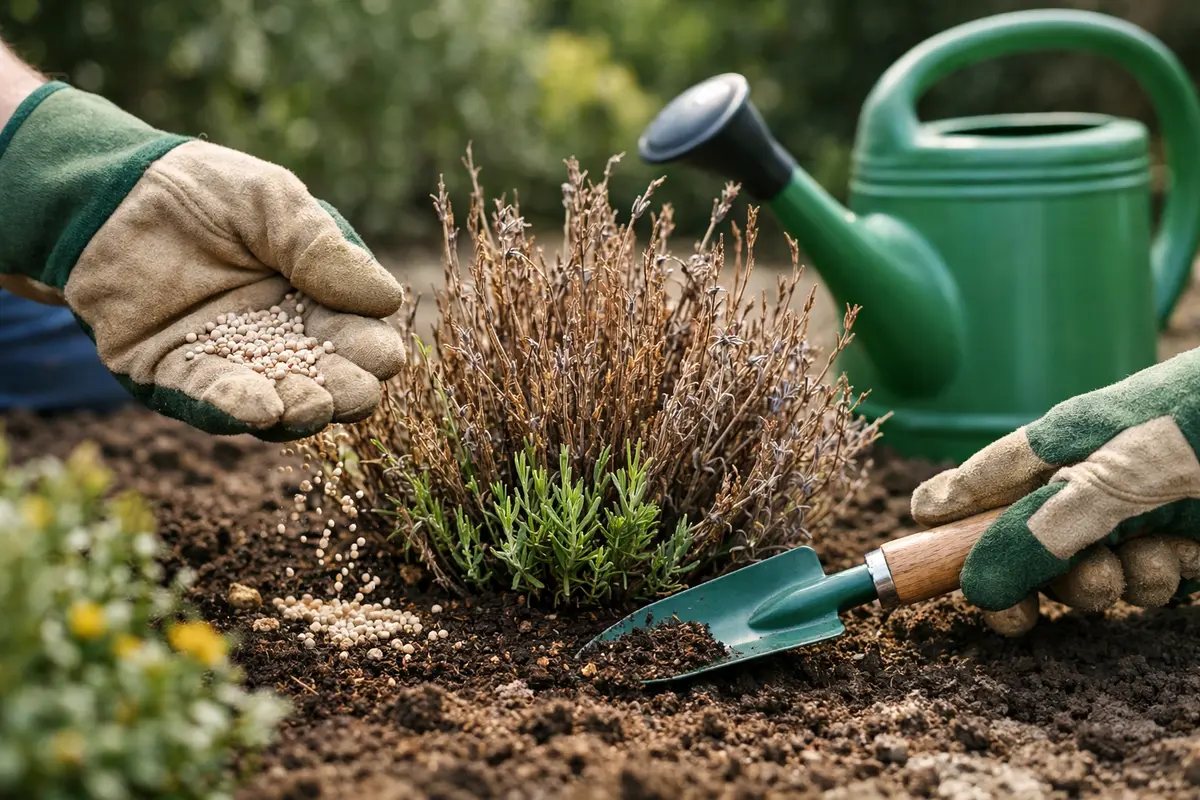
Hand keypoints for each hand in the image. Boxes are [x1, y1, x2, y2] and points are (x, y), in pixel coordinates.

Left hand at [0, 82, 405, 440]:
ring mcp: (224, 362)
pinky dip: (232, 406)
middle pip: (324, 380)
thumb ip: (322, 248)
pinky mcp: (168, 374)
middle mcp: (274, 340)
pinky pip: (204, 398)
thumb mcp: (273, 201)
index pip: (355, 338)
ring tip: (312, 404)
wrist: (108, 189)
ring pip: (271, 402)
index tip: (383, 355)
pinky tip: (258, 407)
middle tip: (356, 392)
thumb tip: (386, 300)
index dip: (372, 352)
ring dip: (296, 410)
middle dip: (344, 392)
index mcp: (312, 301)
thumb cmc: (202, 188)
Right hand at [910, 348, 1199, 634]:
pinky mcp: (1184, 538)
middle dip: (1032, 583)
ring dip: (1109, 584)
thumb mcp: (1119, 475)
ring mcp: (1137, 510)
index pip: (976, 486)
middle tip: (1023, 617)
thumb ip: (1043, 531)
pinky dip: (1165, 579)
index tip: (913, 567)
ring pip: (1088, 571)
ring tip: (1143, 564)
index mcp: (1056, 445)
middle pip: (1024, 547)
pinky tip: (1187, 558)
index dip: (943, 522)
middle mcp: (1088, 479)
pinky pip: (1150, 579)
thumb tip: (974, 586)